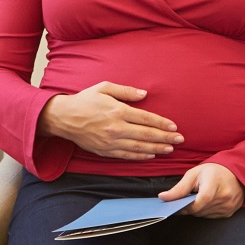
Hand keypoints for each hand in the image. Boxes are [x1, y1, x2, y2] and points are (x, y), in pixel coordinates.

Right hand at [39, 82, 184, 160]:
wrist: (64, 118)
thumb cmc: (85, 100)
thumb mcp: (104, 88)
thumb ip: (126, 91)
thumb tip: (144, 94)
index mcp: (118, 111)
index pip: (146, 119)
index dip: (162, 123)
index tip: (174, 126)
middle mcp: (116, 128)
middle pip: (146, 134)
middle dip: (165, 137)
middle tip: (180, 140)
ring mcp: (111, 141)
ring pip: (139, 147)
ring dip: (156, 149)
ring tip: (170, 149)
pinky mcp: (105, 151)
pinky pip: (127, 155)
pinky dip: (141, 156)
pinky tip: (151, 155)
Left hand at [159, 162, 243, 218]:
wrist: (236, 172)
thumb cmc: (213, 171)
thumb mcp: (194, 174)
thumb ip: (179, 188)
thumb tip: (163, 197)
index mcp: (214, 183)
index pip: (199, 201)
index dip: (186, 206)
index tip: (177, 205)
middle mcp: (224, 196)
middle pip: (199, 210)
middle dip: (189, 207)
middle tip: (187, 199)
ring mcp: (229, 205)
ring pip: (204, 215)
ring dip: (197, 209)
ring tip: (198, 197)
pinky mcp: (230, 212)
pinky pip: (211, 217)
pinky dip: (205, 211)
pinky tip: (207, 202)